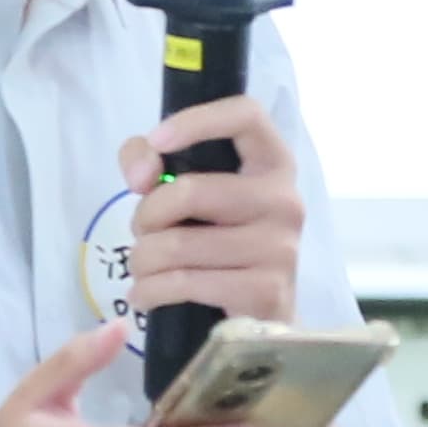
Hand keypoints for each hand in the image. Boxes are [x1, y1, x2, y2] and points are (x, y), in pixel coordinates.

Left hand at [118, 96, 306, 330]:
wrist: (259, 311)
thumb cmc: (219, 239)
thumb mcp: (185, 193)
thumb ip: (149, 163)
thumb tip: (141, 175)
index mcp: (273, 163)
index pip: (247, 116)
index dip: (197, 120)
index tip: (157, 140)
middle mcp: (285, 200)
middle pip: (189, 192)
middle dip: (145, 216)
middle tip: (141, 233)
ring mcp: (280, 248)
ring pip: (178, 245)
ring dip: (143, 260)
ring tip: (142, 268)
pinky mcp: (266, 292)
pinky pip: (186, 284)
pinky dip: (151, 291)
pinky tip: (146, 294)